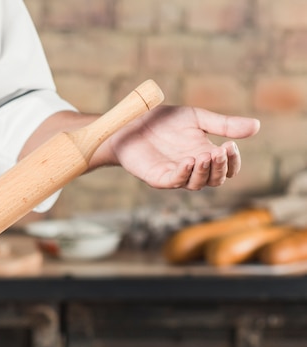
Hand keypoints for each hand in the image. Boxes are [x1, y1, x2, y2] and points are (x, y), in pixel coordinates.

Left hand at [104, 105, 260, 190]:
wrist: (132, 123)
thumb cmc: (163, 122)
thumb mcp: (197, 119)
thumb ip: (224, 125)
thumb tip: (257, 127)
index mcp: (205, 154)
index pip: (226, 168)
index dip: (232, 162)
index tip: (231, 145)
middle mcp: (192, 168)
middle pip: (215, 179)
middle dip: (220, 167)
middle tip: (221, 150)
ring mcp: (175, 175)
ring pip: (197, 184)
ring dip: (205, 171)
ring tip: (206, 154)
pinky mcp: (158, 178)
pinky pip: (175, 181)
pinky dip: (184, 173)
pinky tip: (189, 161)